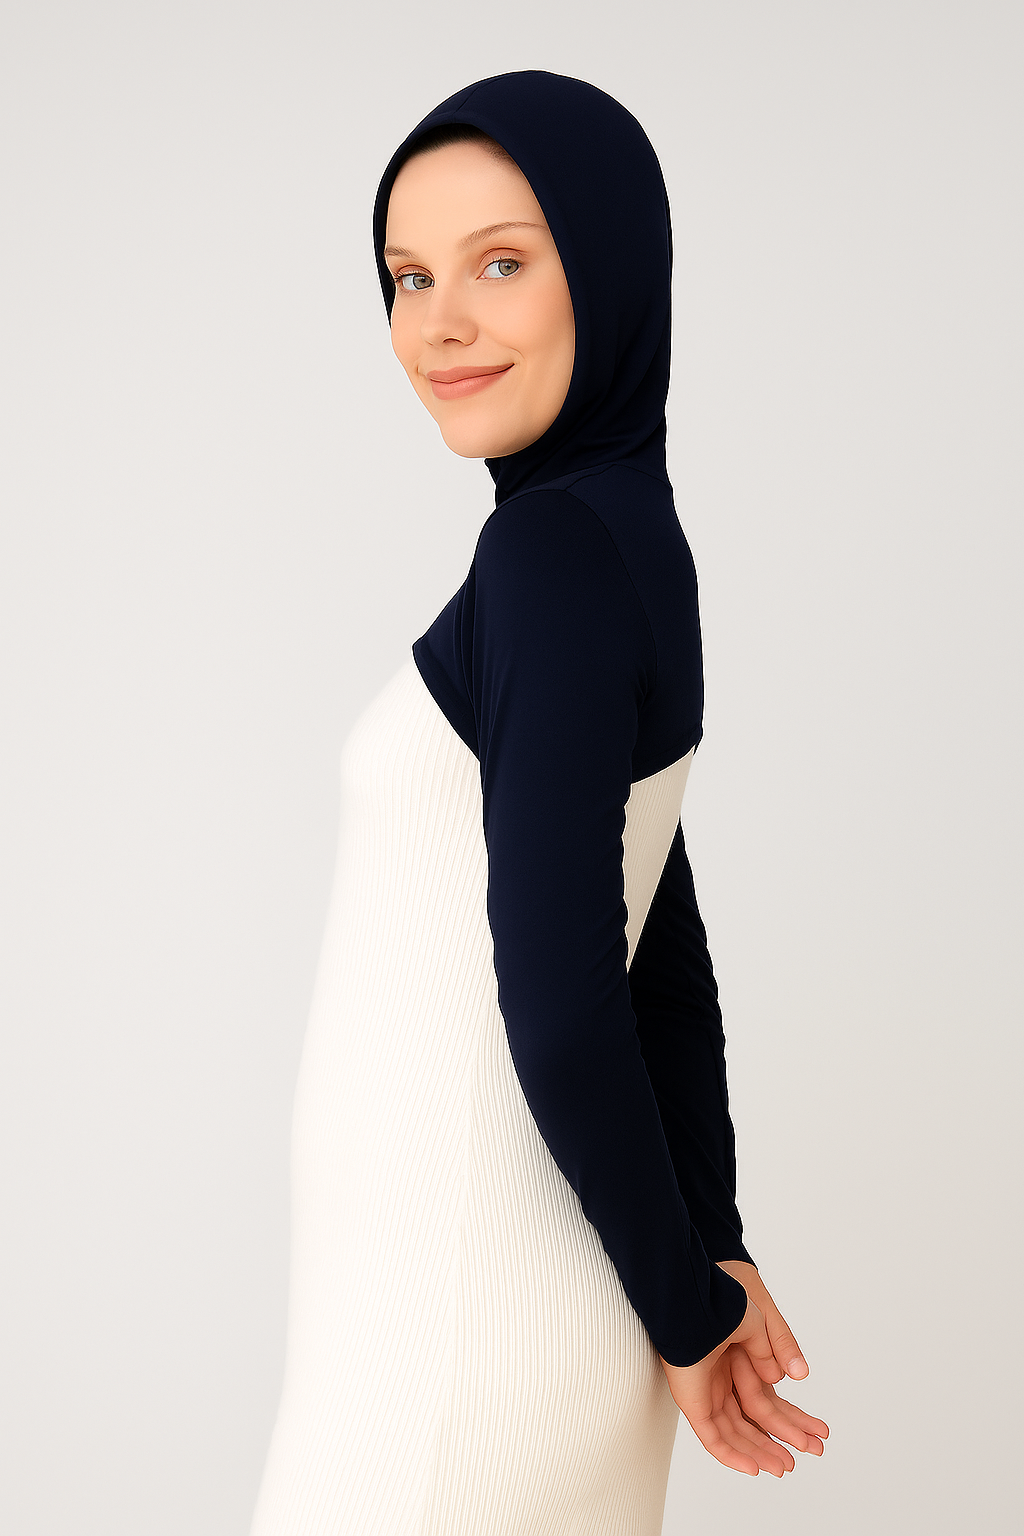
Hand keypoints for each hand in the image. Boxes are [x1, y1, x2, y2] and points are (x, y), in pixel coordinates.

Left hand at [659, 1271, 828, 1476]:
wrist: (692, 1293)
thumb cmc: (720, 1299)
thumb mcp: (758, 1323)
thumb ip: (775, 1349)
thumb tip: (790, 1376)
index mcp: (739, 1366)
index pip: (770, 1405)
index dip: (794, 1420)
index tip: (819, 1435)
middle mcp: (723, 1384)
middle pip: (755, 1424)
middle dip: (780, 1443)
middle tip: (806, 1459)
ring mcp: (706, 1394)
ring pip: (735, 1436)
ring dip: (760, 1453)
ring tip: (784, 1468)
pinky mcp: (692, 1402)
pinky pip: (711, 1436)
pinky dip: (731, 1454)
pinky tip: (751, 1468)